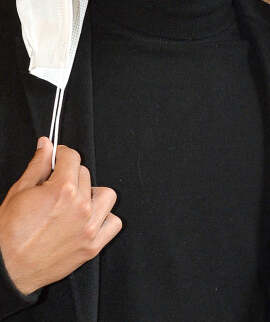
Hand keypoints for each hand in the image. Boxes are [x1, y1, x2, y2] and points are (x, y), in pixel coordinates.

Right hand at [0, 137, 121, 294]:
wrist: (5, 269)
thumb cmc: (8, 234)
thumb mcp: (19, 192)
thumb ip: (38, 165)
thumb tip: (46, 144)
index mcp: (62, 190)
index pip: (72, 157)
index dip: (62, 154)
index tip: (59, 158)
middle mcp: (80, 207)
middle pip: (86, 174)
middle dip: (71, 176)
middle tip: (57, 187)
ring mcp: (89, 227)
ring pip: (106, 195)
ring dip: (92, 195)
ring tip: (75, 203)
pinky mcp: (93, 246)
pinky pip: (114, 222)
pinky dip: (105, 218)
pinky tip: (88, 219)